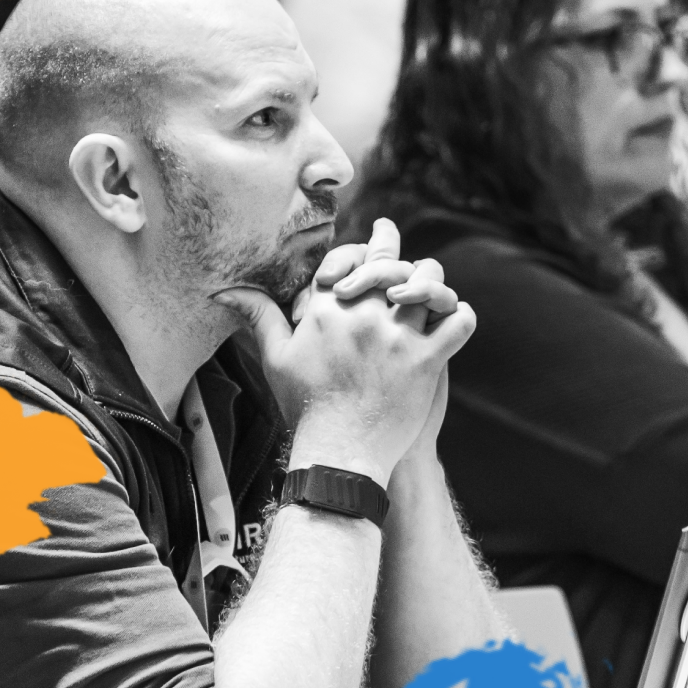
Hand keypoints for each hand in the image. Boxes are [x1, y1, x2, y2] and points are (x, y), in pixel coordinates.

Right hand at [216, 227, 475, 486]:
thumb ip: (260, 317)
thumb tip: (226, 291)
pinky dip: (461, 315)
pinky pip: (458, 322)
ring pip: (428, 284)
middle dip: (391, 244)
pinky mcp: (426, 361)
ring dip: (431, 281)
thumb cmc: (305, 407)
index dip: (359, 248)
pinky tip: (455, 318)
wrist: (338, 452)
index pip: (346, 261)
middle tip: (392, 234)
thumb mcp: (276, 358)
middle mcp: (363, 316)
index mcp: (327, 311)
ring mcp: (397, 337)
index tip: (369, 237)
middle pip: (388, 263)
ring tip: (430, 284)